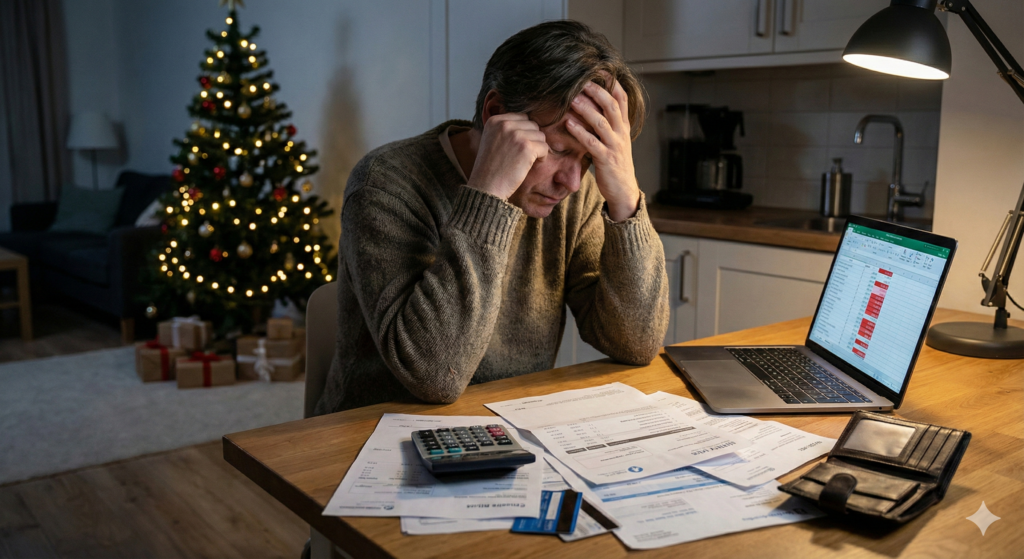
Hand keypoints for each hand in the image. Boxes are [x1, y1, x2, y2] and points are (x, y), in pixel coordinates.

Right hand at [466, 113, 548, 200]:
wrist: (485, 187)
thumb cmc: (490, 168)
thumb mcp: (491, 140)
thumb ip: (506, 129)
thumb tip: (530, 123)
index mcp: (495, 120)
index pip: (521, 118)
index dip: (524, 133)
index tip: (518, 148)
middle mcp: (504, 124)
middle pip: (532, 125)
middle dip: (532, 140)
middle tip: (524, 156)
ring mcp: (516, 135)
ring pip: (540, 136)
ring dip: (537, 149)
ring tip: (527, 161)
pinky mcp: (526, 147)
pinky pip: (545, 147)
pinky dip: (542, 157)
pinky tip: (531, 165)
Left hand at [566, 79, 639, 221]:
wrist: (623, 190)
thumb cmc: (614, 164)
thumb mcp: (614, 140)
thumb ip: (605, 123)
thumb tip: (589, 105)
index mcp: (623, 127)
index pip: (622, 99)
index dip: (612, 83)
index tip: (600, 69)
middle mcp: (621, 133)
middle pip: (612, 106)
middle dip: (597, 91)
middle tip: (582, 80)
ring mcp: (615, 146)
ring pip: (602, 122)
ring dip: (586, 109)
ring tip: (572, 99)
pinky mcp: (606, 160)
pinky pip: (592, 143)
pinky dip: (580, 132)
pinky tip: (568, 124)